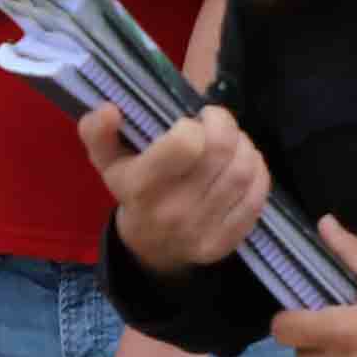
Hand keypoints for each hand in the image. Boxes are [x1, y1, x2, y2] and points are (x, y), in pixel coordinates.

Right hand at [85, 101, 269, 275]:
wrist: (149, 247)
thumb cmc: (131, 191)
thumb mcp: (107, 161)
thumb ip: (98, 131)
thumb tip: (109, 109)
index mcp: (141, 187)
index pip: (187, 144)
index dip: (195, 124)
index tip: (190, 121)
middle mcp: (172, 211)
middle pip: (221, 152)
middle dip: (226, 126)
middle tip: (216, 122)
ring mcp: (201, 230)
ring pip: (243, 171)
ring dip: (244, 145)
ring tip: (232, 141)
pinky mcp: (226, 242)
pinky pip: (256, 197)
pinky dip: (258, 172)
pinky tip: (244, 163)